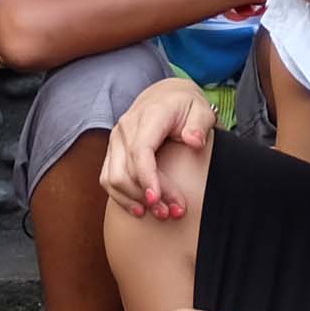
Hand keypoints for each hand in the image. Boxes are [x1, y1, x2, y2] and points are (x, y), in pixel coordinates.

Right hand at [101, 79, 216, 218]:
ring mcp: (116, 139)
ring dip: (133, 200)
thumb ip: (200, 125)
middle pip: (128, 169)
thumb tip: (194, 141)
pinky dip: (121, 197)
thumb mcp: (201, 110)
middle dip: (148, 196)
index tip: (156, 199)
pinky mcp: (112, 151)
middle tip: (174, 212)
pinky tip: (140, 210)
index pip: (140, 149)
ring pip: (113, 177)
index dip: (146, 177)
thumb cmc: (187, 107)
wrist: (167, 97)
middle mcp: (126, 126)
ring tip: (160, 214)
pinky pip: (108, 178)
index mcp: (149, 115)